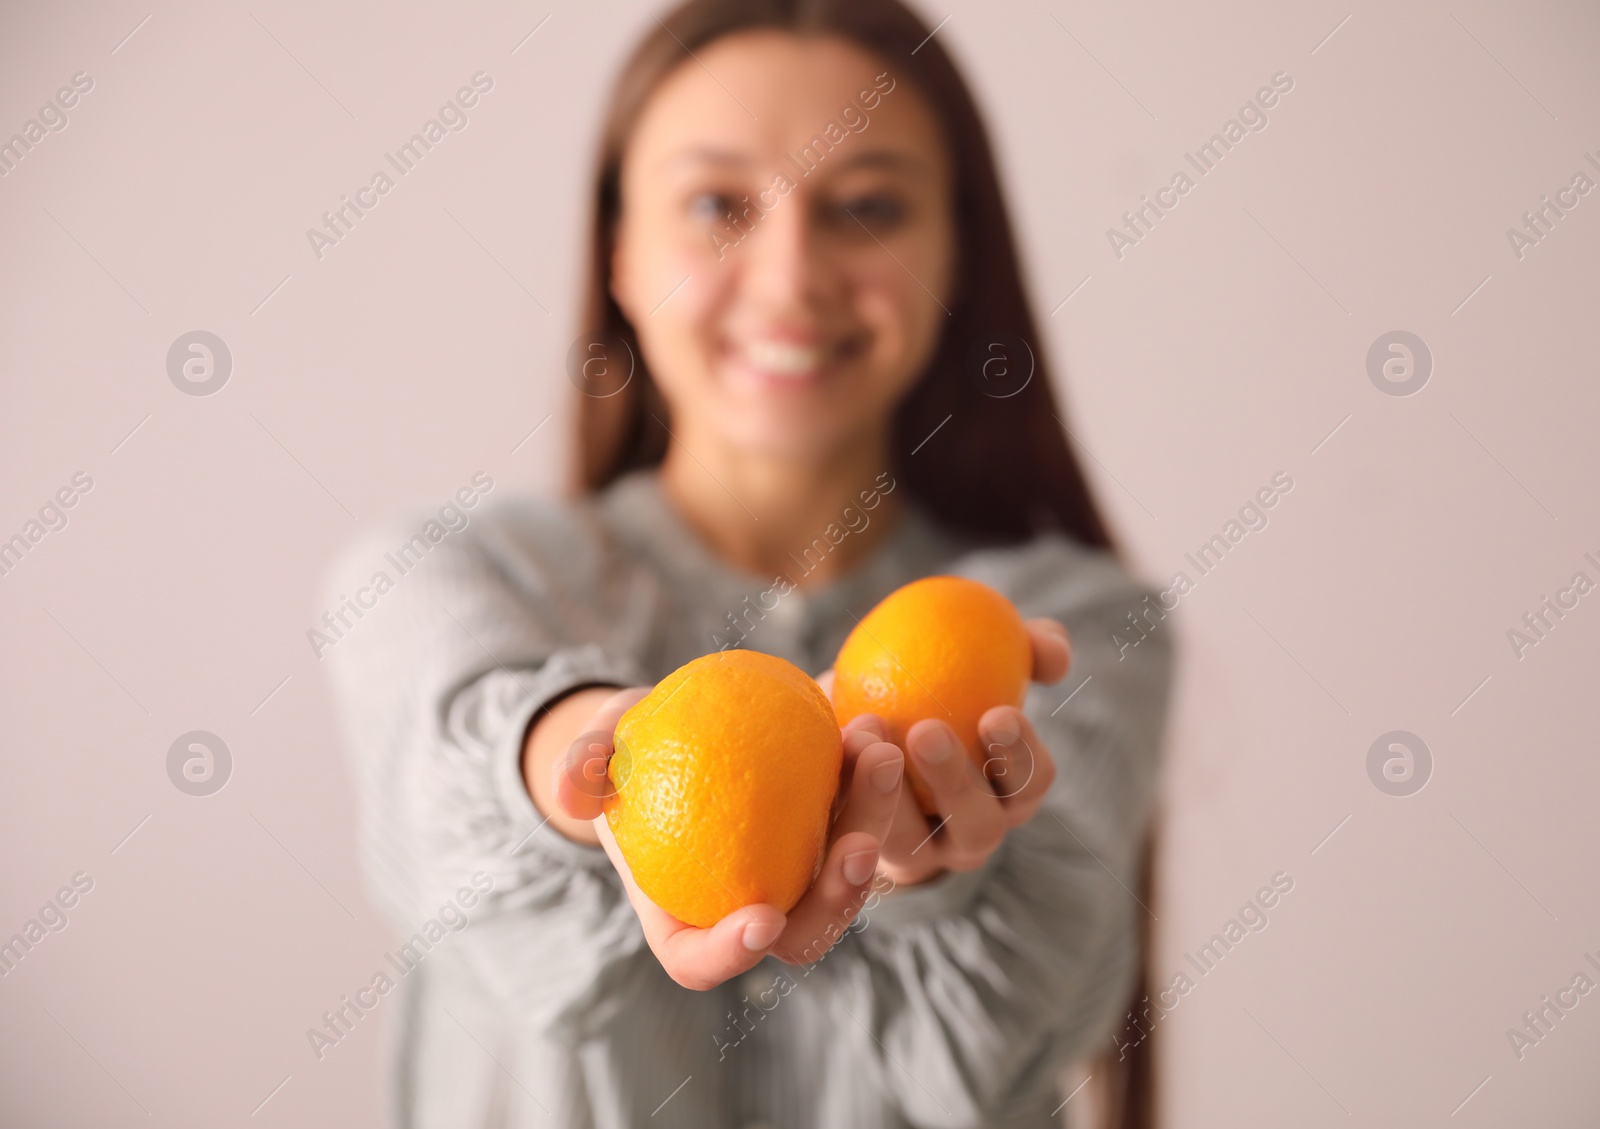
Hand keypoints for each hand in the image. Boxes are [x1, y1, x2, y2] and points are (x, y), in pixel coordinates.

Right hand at [554, 689, 904, 989]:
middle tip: (856, 846)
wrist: (671, 729)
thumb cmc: (620, 758)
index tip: (760, 918)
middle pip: (804, 929)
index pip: (702, 961)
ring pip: (851, 869)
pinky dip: (871, 773)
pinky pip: (861, 809)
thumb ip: (580, 769)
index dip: (732, 954)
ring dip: (873, 818)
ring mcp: (798, 871)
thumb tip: (572, 786)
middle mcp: (751, 908)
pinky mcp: (831, 823)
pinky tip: (873, 724)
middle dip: (839, 898)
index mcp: (683, 920)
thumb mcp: (590, 756)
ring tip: (875, 754)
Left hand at [832, 618, 1069, 886]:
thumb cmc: (940, 687)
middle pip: (977, 825)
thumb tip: (1054, 652)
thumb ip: (1024, 647)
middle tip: (925, 730)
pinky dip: (839, 789)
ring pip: (908, 843)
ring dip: (887, 792)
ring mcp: (915, 854)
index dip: (1020, 755)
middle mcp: (969, 833)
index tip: (996, 713)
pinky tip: (830, 739)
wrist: (863, 723)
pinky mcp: (857, 857)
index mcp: (1011, 792)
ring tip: (865, 731)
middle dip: (955, 782)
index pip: (1031, 784)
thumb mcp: (982, 661)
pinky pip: (850, 834)